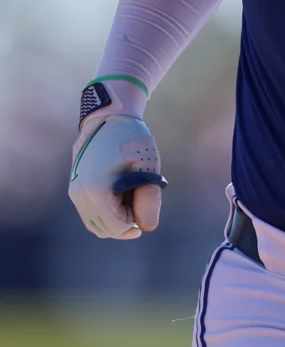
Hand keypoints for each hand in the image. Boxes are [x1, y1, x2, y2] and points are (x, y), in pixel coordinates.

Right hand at [69, 113, 165, 239]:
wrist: (108, 117)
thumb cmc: (131, 138)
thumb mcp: (147, 165)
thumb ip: (148, 197)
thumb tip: (148, 228)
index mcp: (97, 190)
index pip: (117, 226)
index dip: (136, 220)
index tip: (146, 198)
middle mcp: (80, 195)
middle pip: (105, 229)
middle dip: (127, 221)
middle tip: (141, 195)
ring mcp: (74, 193)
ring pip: (96, 224)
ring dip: (117, 218)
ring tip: (132, 192)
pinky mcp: (75, 189)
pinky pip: (91, 213)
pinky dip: (107, 211)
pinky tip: (123, 191)